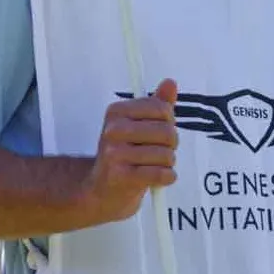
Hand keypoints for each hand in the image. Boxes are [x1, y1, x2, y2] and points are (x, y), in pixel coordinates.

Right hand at [80, 78, 178, 222]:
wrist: (101, 190)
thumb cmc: (126, 154)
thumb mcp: (139, 125)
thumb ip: (157, 104)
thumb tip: (170, 82)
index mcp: (116, 112)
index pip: (162, 109)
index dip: (169, 123)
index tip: (158, 132)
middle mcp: (113, 130)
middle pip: (167, 132)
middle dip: (171, 145)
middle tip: (158, 152)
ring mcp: (115, 154)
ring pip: (167, 155)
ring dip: (168, 164)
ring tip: (153, 166)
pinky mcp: (121, 177)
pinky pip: (162, 174)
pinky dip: (166, 178)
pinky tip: (156, 178)